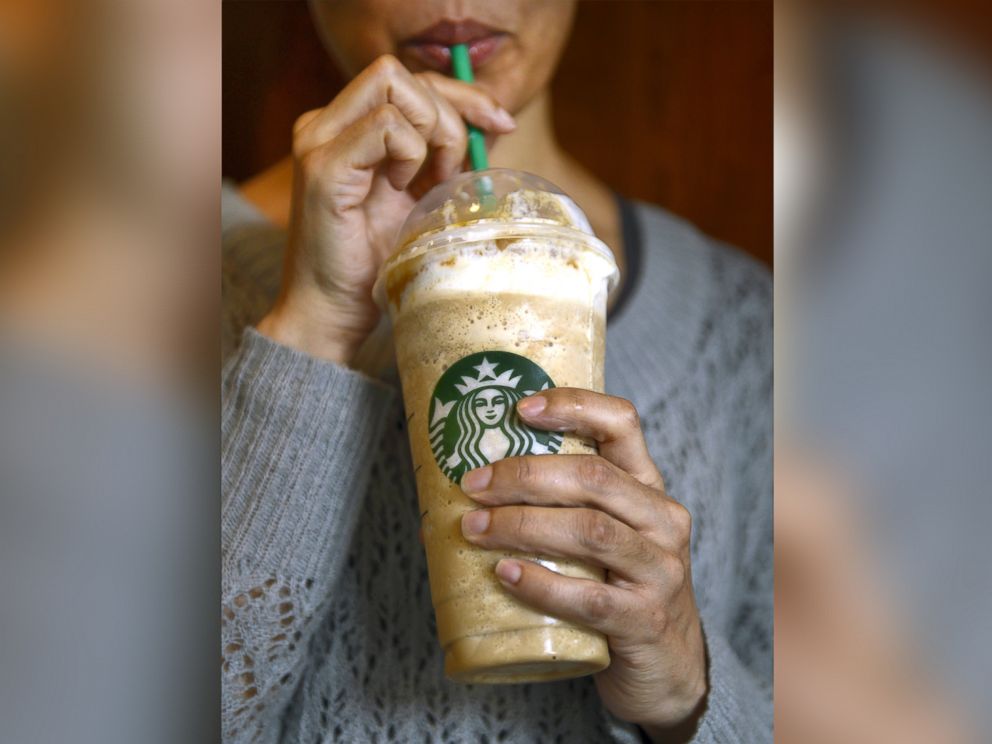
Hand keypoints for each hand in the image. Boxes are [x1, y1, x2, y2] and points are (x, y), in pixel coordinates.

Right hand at [257, 54, 514, 363]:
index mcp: (346, 127)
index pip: (409, 79)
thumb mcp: (422, 198)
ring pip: (394, 86)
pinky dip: (410, 153)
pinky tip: (403, 190)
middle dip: (450, 115)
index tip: (501, 124)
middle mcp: (325, 124)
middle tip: (454, 172)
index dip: (461, 93)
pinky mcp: (323, 167)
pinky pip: (386, 126)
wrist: (331, 314)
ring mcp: (319, 142)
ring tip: (430, 184)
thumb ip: (446, 157)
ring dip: (433, 134)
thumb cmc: (374, 264)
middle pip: (402, 73)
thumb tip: (496, 121)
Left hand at [459, 388, 707, 739]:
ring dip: (523, 524)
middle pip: (594, 477)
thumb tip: (455, 495)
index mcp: (647, 487)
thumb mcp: (605, 536)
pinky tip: (504, 574)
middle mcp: (662, 520)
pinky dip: (541, 583)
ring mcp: (659, 571)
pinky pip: (589, 597)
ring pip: (589, 531)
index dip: (573, 406)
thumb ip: (557, 508)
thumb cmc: (619, 588)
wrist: (669, 667)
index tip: (520, 408)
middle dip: (525, 475)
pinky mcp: (644, 620)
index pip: (622, 424)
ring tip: (475, 528)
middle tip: (473, 485)